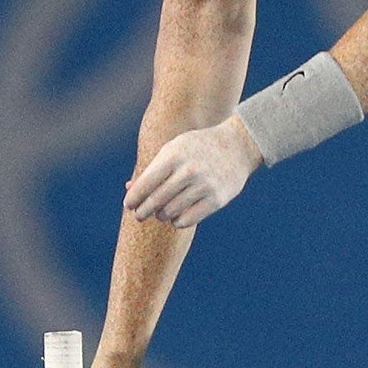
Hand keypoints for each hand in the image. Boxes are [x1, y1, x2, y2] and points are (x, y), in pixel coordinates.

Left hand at [124, 117, 261, 228]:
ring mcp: (204, 186)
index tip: (129, 205)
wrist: (239, 145)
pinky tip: (177, 216)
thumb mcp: (175, 148)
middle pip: (155, 201)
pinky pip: (187, 220)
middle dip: (142, 212)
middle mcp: (188, 171)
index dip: (133, 198)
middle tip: (139, 215)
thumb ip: (153, 168)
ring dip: (161, 216)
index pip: (145, 184)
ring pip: (169, 213)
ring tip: (162, 212)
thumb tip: (129, 189)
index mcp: (174, 155)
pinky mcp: (216, 199)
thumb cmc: (199, 147)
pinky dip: (177, 222)